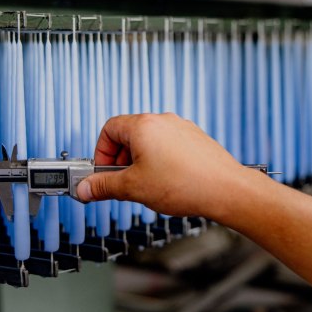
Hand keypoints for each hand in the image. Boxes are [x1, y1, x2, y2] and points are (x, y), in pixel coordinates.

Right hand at [76, 113, 254, 218]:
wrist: (226, 190)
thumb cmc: (186, 184)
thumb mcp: (134, 188)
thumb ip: (104, 186)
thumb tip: (86, 188)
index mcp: (143, 125)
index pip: (108, 129)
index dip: (101, 153)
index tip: (103, 173)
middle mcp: (163, 121)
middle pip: (128, 134)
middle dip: (120, 160)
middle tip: (121, 182)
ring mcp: (182, 129)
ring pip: (150, 141)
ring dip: (140, 162)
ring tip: (146, 185)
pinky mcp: (195, 140)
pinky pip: (168, 146)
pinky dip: (160, 161)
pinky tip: (167, 183)